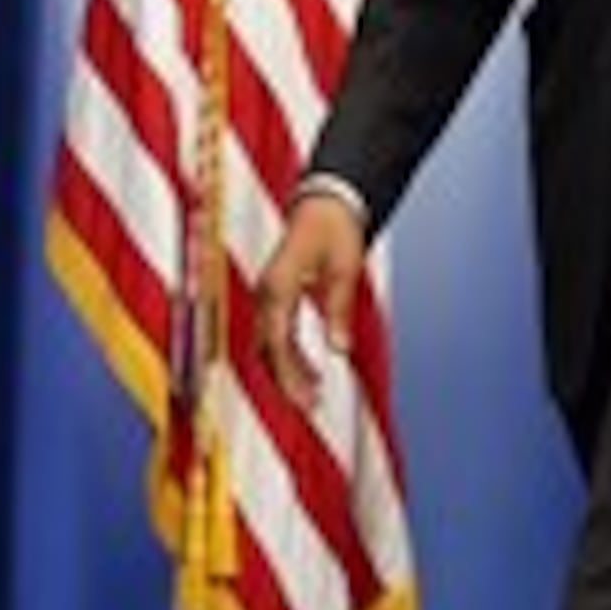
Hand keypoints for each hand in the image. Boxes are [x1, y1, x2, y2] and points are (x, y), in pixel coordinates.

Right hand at [254, 189, 367, 409]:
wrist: (325, 202)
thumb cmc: (335, 230)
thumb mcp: (344, 270)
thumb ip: (338, 310)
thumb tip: (339, 349)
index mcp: (278, 285)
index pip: (277, 340)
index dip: (288, 373)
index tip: (304, 398)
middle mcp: (266, 292)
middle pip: (267, 348)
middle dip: (286, 380)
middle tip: (310, 407)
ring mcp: (268, 294)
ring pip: (270, 345)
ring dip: (288, 372)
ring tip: (312, 397)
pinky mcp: (276, 297)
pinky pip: (277, 335)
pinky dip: (290, 357)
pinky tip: (311, 374)